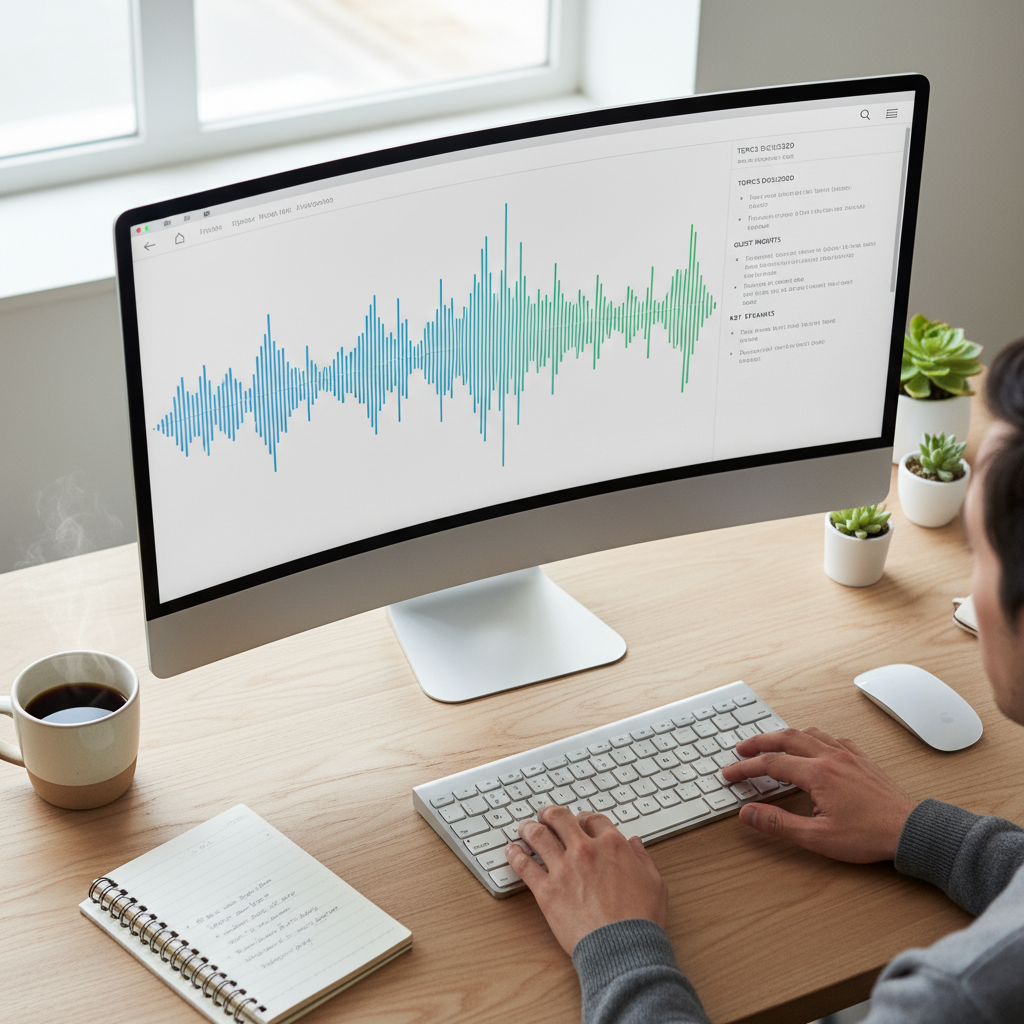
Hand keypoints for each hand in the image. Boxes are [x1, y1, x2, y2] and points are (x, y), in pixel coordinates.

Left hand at [506, 805, 666, 954]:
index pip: (592, 819)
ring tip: (525, 828)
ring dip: (529, 828)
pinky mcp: (547, 890)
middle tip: (545, 816)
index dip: (583, 818)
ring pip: (538, 836)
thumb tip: (635, 843)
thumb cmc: (641, 920)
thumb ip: (643, 858)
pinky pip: (524, 865)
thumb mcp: (654, 882)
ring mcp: (564, 868)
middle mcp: (585, 850)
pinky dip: (515, 855)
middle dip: (550, 814)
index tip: (579, 823)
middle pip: (560, 818)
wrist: (623, 948)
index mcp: (612, 845)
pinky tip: (511, 851)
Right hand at [721, 727, 917, 862]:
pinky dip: (813, 736)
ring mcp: (848, 754)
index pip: (771, 764)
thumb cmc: (869, 835)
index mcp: (817, 773)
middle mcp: (831, 756)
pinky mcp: (861, 758)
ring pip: (808, 733)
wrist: (911, 830)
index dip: (746, 767)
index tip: (730, 773)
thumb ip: (778, 823)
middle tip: (742, 749)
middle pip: (785, 738)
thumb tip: (748, 813)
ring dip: (784, 735)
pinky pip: (831, 737)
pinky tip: (812, 744)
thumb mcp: (817, 837)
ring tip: (771, 742)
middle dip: (759, 742)